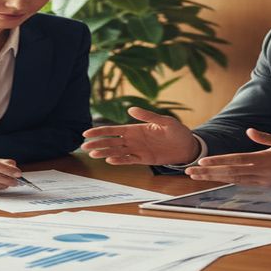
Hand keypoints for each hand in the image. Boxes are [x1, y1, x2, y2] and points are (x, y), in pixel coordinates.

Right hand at [81, 107, 199, 165]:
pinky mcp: (144, 160)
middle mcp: (133, 140)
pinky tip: (109, 160)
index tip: (86, 133)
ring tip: (93, 154)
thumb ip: (148, 116)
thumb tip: (130, 110)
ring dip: (105, 153)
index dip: (99, 131)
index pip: (113, 130)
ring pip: (117, 152)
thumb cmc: (177, 131)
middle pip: (111, 142)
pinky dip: (119, 161)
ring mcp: (137, 150)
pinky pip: (129, 160)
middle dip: (97, 143)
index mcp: (135, 129)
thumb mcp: (164, 121)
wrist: (187, 146)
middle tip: (83, 146)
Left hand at [185, 128, 270, 188]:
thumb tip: (249, 130)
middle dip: (209, 173)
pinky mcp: (266, 186)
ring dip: (215, 178)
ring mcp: (263, 181)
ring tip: (198, 177)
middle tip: (190, 172)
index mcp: (264, 159)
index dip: (218, 162)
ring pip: (234, 180)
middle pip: (230, 173)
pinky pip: (244, 183)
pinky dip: (229, 181)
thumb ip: (264, 137)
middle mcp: (261, 172)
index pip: (235, 160)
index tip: (201, 162)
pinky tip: (217, 179)